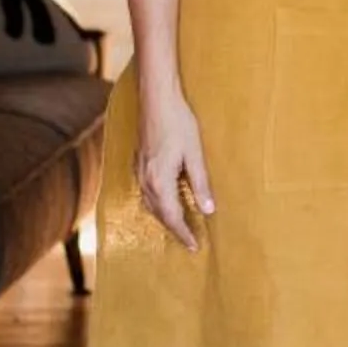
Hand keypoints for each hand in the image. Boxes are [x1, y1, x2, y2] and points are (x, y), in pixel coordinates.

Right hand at [134, 81, 213, 250]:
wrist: (156, 100)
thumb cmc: (178, 123)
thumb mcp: (195, 154)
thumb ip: (200, 183)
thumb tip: (208, 210)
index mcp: (160, 181)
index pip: (172, 216)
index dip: (183, 233)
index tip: (195, 246)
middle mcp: (145, 181)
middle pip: (159, 214)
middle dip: (174, 229)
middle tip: (190, 241)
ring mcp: (139, 172)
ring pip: (151, 204)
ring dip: (164, 217)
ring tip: (179, 225)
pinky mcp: (138, 163)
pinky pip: (146, 192)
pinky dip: (157, 203)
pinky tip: (165, 201)